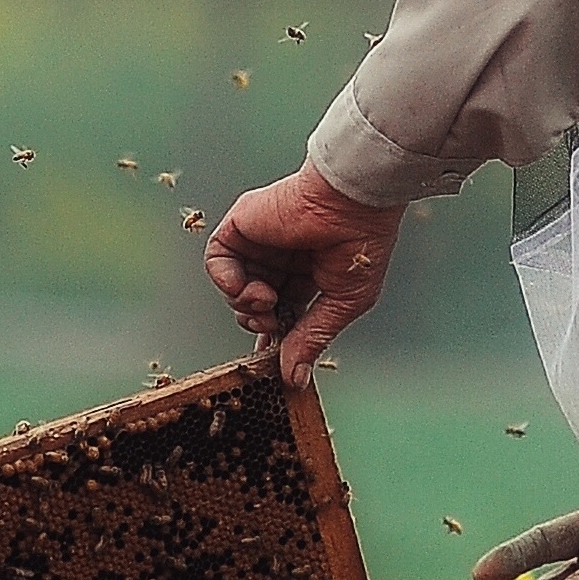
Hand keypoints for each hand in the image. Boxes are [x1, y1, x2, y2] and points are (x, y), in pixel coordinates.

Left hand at [205, 164, 407, 384]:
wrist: (353, 202)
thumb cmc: (362, 242)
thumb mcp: (343, 303)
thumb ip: (313, 338)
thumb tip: (294, 377)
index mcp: (307, 275)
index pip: (281, 312)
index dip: (274, 334)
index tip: (274, 355)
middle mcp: (281, 259)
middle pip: (252, 305)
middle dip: (259, 322)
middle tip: (272, 322)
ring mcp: (259, 243)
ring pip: (232, 288)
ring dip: (244, 305)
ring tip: (267, 299)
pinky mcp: (241, 226)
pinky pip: (217, 259)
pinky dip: (225, 280)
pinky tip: (247, 287)